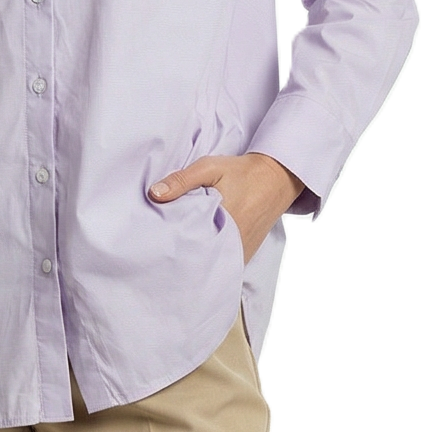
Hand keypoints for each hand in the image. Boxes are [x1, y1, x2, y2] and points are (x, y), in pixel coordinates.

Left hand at [148, 153, 305, 262]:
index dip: (173, 247)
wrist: (275, 177)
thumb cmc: (241, 172)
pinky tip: (198, 254)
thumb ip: (182, 180)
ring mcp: (242, 251)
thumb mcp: (209, 167)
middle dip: (183, 257)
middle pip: (201, 258)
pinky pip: (226, 263)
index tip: (157, 246)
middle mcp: (234, 243)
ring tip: (177, 257)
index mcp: (224, 222)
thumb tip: (154, 194)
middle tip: (162, 254)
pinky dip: (212, 260)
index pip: (191, 244)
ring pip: (214, 264)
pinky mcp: (246, 252)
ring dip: (198, 260)